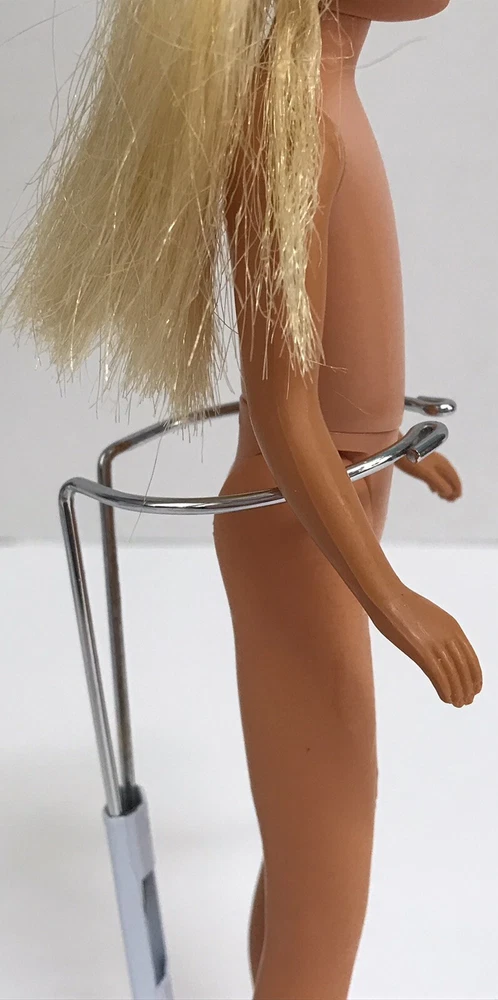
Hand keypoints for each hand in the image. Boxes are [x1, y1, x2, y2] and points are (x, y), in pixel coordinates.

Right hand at [369, 585, 481, 706]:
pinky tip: (446, 699)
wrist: (386, 596)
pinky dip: (445, 690)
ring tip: (458, 703)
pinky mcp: (422, 651)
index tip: (476, 687)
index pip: (471, 656)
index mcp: (452, 626)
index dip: (475, 675)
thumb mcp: (426, 616)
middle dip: (468, 686)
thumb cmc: (399, 603)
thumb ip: (434, 631)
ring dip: (458, 692)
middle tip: (468, 700)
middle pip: (465, 668)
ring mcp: (436, 644)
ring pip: (454, 675)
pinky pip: (439, 676)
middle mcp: (449, 636)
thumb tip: (434, 644)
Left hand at [396, 449, 461, 501]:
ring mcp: (432, 462)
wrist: (396, 447)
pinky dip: (436, 484)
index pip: (454, 478)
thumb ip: (438, 483)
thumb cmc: (410, 459)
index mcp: (443, 464)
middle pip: (450, 478)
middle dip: (452, 489)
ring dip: (445, 487)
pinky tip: (433, 490)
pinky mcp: (423, 463)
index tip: (456, 498)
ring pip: (442, 477)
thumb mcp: (425, 474)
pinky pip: (434, 476)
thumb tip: (448, 493)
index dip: (457, 489)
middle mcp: (440, 463)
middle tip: (451, 500)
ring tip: (444, 497)